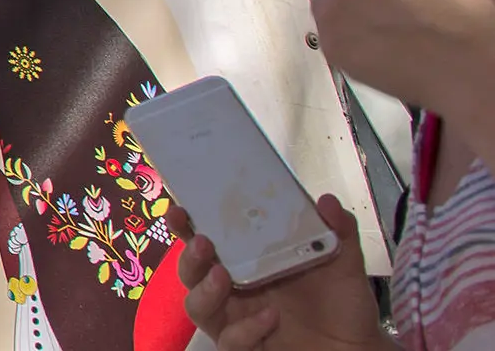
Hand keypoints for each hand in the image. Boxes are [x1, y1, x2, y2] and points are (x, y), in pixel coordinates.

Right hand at [178, 195, 391, 349]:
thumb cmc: (343, 305)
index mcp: (248, 263)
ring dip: (204, 291)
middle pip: (191, 273)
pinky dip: (245, 329)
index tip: (180, 209)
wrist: (358, 347)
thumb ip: (338, 232)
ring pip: (197, 308)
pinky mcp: (246, 348)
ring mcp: (237, 322)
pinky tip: (270, 318)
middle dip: (189, 257)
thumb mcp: (344, 266)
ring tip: (222, 277)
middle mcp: (234, 292)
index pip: (206, 241)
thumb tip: (328, 201)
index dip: (186, 225)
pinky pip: (230, 342)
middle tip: (203, 243)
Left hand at [312, 0, 494, 130]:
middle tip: (375, 6)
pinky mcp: (331, 46)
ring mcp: (331, 10)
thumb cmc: (460, 13)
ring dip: (343, 14)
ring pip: (325, 6)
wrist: (470, 63)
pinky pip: (331, 38)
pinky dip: (347, 43)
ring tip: (382, 32)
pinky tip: (379, 51)